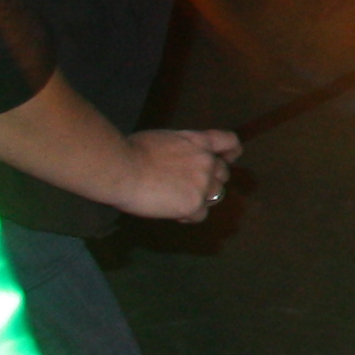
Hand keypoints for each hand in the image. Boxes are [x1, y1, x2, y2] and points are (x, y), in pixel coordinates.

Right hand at [119, 127, 243, 223]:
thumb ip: (179, 148)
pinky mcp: (194, 204)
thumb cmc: (131, 150)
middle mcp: (206, 161)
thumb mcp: (163, 139)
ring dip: (200, 199)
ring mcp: (203, 184)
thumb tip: (176, 157)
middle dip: (210, 180)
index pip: (229, 141)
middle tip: (188, 186)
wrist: (122, 168)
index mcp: (198, 141)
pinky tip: (173, 214)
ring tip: (178, 201)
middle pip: (223, 173)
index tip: (229, 158)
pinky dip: (188, 216)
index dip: (231, 151)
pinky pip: (200, 215)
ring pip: (215, 195)